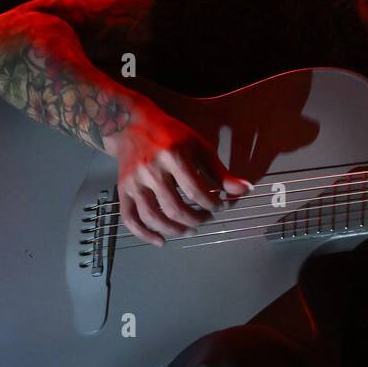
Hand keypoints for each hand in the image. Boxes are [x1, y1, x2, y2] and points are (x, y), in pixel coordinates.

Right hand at [103, 99, 252, 246]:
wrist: (132, 125)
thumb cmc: (170, 136)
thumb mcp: (199, 147)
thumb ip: (221, 172)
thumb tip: (244, 190)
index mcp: (173, 156)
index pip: (196, 191)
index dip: (212, 204)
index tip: (220, 205)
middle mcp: (150, 170)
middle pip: (175, 208)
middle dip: (196, 220)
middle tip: (206, 218)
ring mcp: (134, 182)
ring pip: (153, 217)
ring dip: (175, 230)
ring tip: (190, 230)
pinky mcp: (123, 190)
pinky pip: (130, 218)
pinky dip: (145, 234)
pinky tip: (161, 240)